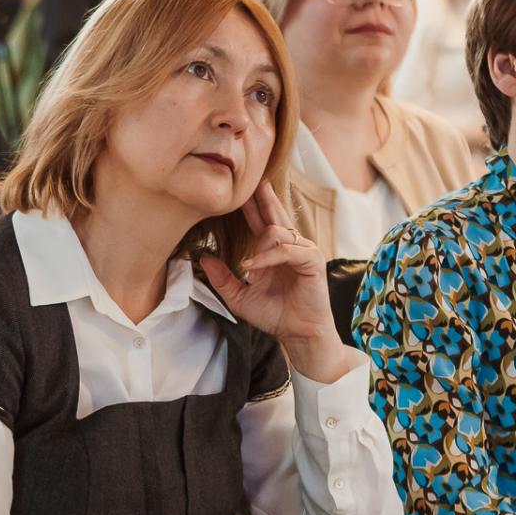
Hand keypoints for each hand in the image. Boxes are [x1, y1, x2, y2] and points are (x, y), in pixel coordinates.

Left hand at [199, 181, 354, 382]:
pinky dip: (267, 258)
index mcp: (274, 252)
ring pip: (276, 232)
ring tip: (249, 269)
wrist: (298, 334)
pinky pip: (285, 251)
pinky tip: (252, 268)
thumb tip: (203, 258)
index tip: (238, 190)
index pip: (261, 222)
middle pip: (274, 214)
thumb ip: (223, 278)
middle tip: (252, 180)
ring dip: (258, 248)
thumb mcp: (240, 297)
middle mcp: (290, 247)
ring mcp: (303, 251)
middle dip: (262, 197)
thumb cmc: (275, 315)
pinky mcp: (312, 260)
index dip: (251, 206)